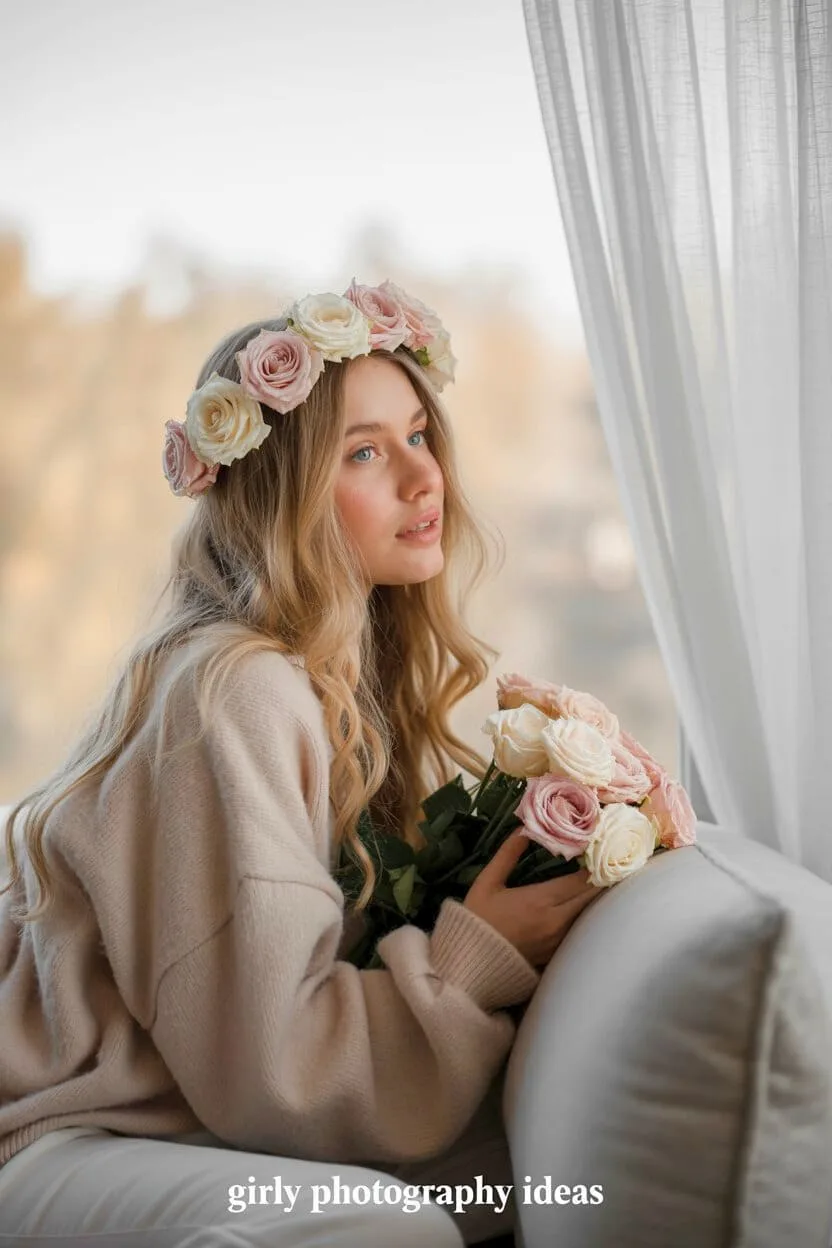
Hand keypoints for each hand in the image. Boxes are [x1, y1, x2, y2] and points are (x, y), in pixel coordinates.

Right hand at [462, 832, 600, 968]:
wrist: (470, 964)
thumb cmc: (477, 920)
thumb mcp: (487, 882)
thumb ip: (508, 854)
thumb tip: (524, 828)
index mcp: (541, 900)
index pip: (581, 879)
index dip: (594, 864)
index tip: (598, 850)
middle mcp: (556, 921)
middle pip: (592, 897)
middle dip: (599, 879)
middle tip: (604, 862)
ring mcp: (559, 941)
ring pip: (588, 914)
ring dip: (592, 897)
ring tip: (596, 880)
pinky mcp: (556, 954)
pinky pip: (578, 931)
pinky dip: (583, 916)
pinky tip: (580, 906)